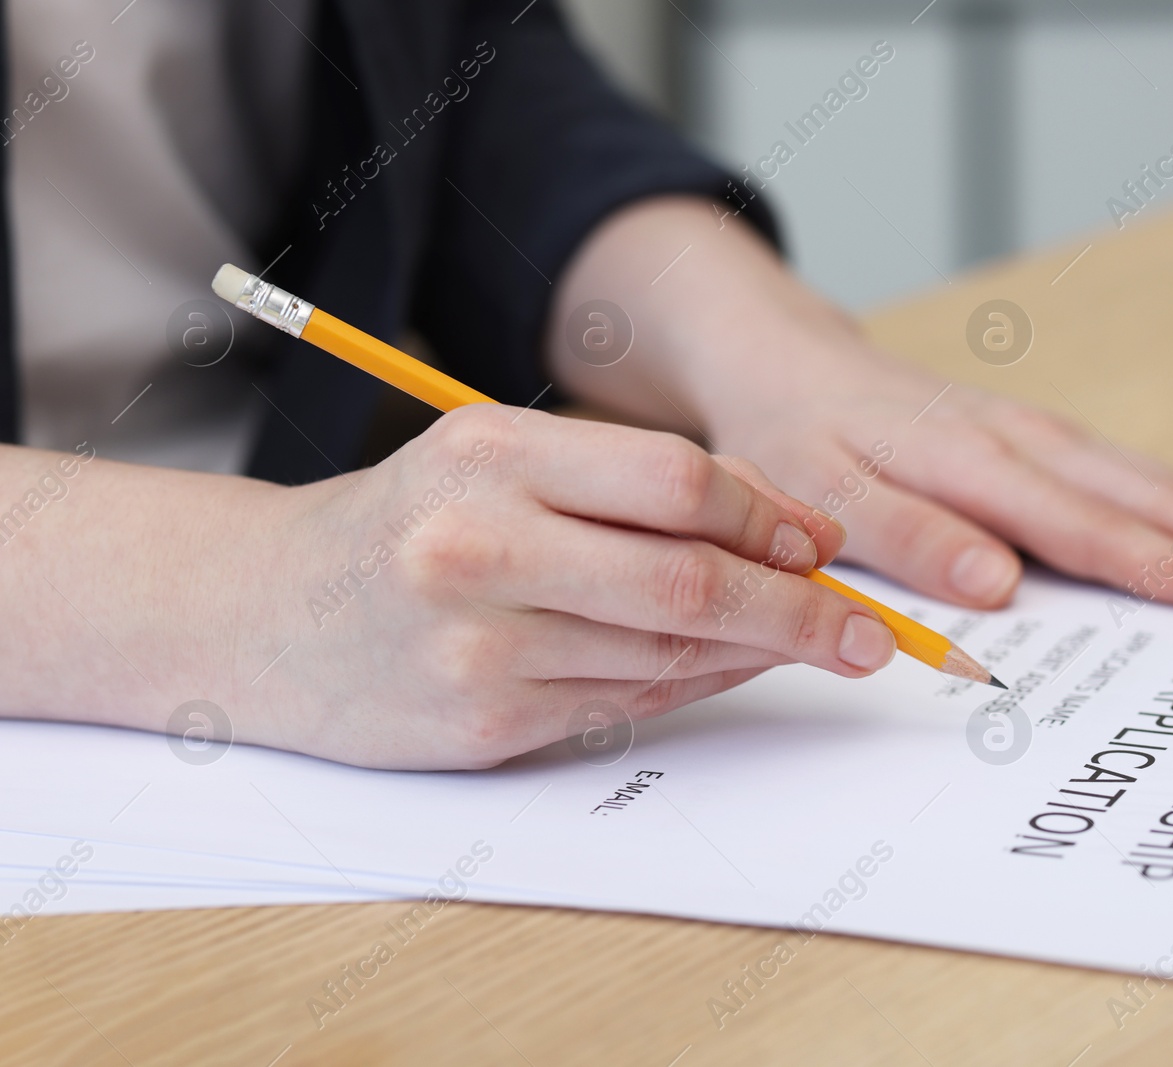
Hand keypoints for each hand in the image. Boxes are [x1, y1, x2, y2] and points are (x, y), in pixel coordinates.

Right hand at [0, 408, 901, 770]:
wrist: (262, 614)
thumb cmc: (404, 527)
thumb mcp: (496, 467)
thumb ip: (622, 491)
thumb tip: (785, 538)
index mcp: (491, 453)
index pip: (677, 479)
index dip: (770, 514)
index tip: (824, 543)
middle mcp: (479, 545)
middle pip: (691, 579)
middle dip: (800, 608)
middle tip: (865, 629)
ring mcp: (478, 642)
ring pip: (670, 653)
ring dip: (757, 653)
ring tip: (807, 642)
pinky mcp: (483, 722)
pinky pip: (628, 704)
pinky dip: (696, 688)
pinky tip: (727, 671)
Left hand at [706, 347, 1172, 613]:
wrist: (791, 367)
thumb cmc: (801, 441)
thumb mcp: (821, 494)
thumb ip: (907, 537)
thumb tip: (995, 584)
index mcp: (976, 466)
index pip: (1091, 531)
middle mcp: (1029, 447)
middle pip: (1155, 507)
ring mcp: (1047, 441)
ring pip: (1165, 488)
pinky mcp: (1052, 444)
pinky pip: (1144, 475)